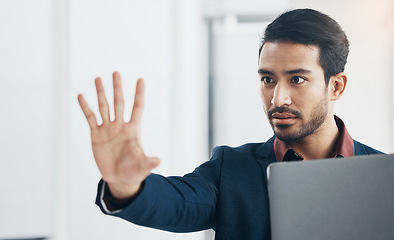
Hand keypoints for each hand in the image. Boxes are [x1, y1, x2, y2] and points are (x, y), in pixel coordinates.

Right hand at [78, 72, 159, 198]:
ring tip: (98, 78)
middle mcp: (120, 126)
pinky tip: (81, 96)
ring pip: (104, 107)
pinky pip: (90, 118)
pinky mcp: (96, 135)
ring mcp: (108, 129)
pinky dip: (85, 107)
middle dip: (118, 88)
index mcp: (133, 130)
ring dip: (101, 93)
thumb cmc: (133, 171)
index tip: (141, 79)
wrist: (119, 179)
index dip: (139, 94)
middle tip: (116, 72)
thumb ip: (149, 162)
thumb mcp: (142, 167)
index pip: (137, 108)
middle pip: (119, 103)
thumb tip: (158, 161)